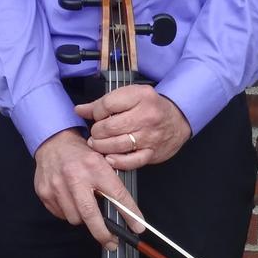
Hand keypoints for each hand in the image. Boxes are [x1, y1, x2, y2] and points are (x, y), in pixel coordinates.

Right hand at [33, 129, 144, 249]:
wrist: (53, 142)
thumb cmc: (81, 154)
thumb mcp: (102, 161)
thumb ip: (111, 183)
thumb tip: (126, 212)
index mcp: (94, 166)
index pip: (116, 195)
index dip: (129, 214)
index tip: (137, 227)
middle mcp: (75, 176)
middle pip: (91, 214)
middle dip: (103, 233)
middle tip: (111, 243)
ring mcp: (57, 186)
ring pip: (75, 219)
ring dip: (83, 218)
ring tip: (84, 206)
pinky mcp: (45, 193)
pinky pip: (61, 215)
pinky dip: (69, 213)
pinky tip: (70, 200)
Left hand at [76, 85, 191, 168]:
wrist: (178, 119)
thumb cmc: (150, 107)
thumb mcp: (130, 96)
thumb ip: (103, 103)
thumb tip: (79, 110)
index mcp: (140, 96)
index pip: (106, 105)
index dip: (95, 113)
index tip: (96, 116)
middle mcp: (147, 116)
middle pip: (109, 127)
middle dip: (97, 132)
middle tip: (96, 133)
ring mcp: (150, 136)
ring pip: (117, 144)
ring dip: (101, 146)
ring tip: (98, 144)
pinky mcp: (152, 153)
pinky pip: (131, 161)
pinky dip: (117, 161)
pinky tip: (109, 158)